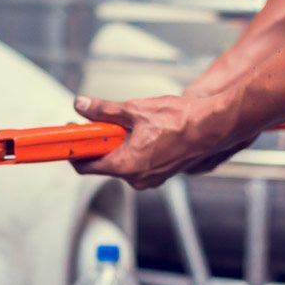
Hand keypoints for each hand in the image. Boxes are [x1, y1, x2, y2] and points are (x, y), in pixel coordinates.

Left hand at [70, 94, 255, 189]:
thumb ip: (104, 110)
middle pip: (105, 164)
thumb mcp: (135, 110)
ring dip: (120, 145)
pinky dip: (135, 149)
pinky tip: (145, 132)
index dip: (75, 151)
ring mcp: (151, 179)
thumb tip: (83, 105)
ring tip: (131, 124)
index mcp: (126, 166)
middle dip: (101, 144)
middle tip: (101, 124)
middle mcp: (137, 179)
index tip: (71, 139)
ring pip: (124, 163)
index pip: (87, 167)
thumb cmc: (180, 121)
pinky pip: (139, 163)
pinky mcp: (162, 174)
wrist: (214, 126)